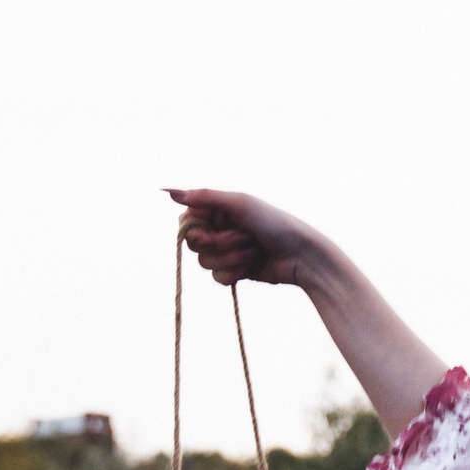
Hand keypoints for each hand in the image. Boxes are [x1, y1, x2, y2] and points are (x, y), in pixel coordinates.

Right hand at [165, 188, 325, 288]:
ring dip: (231, 258)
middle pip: (194, 245)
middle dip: (219, 244)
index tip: (212, 229)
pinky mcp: (235, 271)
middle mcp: (219, 229)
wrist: (301, 256)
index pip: (186, 222)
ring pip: (205, 264)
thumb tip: (168, 192)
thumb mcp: (241, 204)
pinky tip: (252, 265)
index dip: (196, 230)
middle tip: (243, 237)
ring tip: (253, 250)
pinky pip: (217, 278)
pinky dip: (234, 272)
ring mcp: (227, 252)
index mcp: (218, 210)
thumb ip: (205, 197)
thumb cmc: (275, 223)